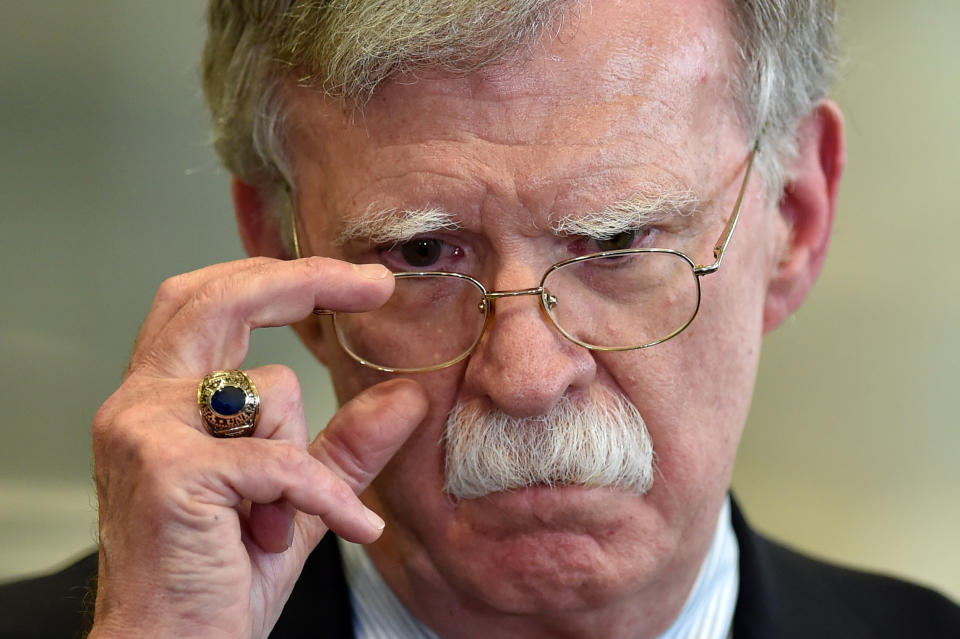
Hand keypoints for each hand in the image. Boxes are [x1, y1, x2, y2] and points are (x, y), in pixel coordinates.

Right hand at [88, 257, 427, 637]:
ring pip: (273, 391)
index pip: (209, 302)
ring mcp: (146, 430)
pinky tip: (354, 527)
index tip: (357, 283)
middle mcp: (141, 402)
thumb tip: (407, 395)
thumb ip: (347, 444)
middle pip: (218, 298)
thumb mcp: (298, 498)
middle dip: (301, 281)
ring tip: (272, 524)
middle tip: (372, 287)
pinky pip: (285, 461)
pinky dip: (326, 497)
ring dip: (300, 461)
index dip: (280, 278)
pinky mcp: (169, 469)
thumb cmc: (218, 578)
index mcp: (162, 400)